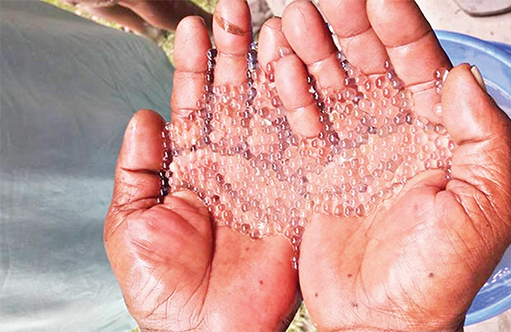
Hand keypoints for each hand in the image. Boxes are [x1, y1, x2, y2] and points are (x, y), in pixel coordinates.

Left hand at [104, 2, 298, 330]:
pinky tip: (300, 78)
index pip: (193, 105)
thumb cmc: (162, 290)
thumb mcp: (130, 226)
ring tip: (275, 26)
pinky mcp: (296, 197)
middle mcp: (232, 166)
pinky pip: (300, 151)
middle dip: (234, 51)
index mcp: (191, 170)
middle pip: (235, 97)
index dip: (193, 65)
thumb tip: (144, 116)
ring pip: (270, 113)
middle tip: (237, 6)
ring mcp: (266, 179)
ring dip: (272, 70)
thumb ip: (137, 171)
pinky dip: (302, 115)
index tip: (194, 24)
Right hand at [271, 1, 510, 330]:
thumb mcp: (484, 206)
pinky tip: (280, 70)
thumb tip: (464, 77)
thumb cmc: (436, 276)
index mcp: (439, 141)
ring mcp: (354, 155)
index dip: (401, 29)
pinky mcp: (319, 175)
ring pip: (333, 89)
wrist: (383, 322)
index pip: (421, 69)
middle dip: (350, 29)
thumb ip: (483, 136)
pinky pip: (304, 125)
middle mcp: (396, 140)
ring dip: (315, 54)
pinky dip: (291, 97)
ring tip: (296, 21)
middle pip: (372, 69)